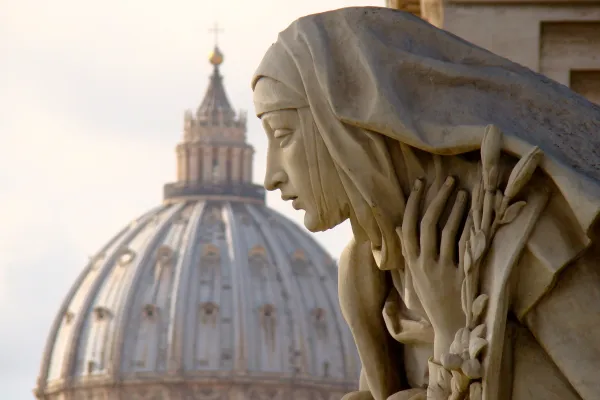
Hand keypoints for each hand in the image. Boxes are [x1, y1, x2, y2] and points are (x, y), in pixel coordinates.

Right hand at [397, 176, 468, 359]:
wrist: (450, 326)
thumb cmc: (432, 299)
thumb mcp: (415, 275)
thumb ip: (408, 251)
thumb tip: (399, 227)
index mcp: (411, 262)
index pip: (407, 226)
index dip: (413, 202)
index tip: (419, 183)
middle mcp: (424, 263)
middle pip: (427, 224)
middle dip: (437, 199)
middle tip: (447, 180)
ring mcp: (442, 268)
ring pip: (446, 231)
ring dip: (454, 208)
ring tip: (462, 191)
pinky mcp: (459, 274)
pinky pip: (462, 245)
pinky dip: (467, 227)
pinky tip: (472, 213)